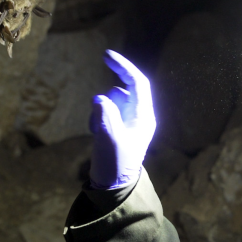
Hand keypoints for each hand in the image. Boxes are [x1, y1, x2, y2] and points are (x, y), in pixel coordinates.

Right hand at [89, 50, 155, 188]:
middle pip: (120, 91)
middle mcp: (139, 115)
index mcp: (144, 117)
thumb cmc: (116, 165)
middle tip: (99, 124)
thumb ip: (105, 117)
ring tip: (98, 135)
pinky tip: (97, 136)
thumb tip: (100, 99)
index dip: (124, 66)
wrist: (113, 186)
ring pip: (109, 100)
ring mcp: (127, 120)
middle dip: (106, 103)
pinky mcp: (117, 125)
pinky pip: (103, 111)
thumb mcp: (109, 141)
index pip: (138, 83)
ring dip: (99, 113)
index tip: (107, 55)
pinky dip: (96, 119)